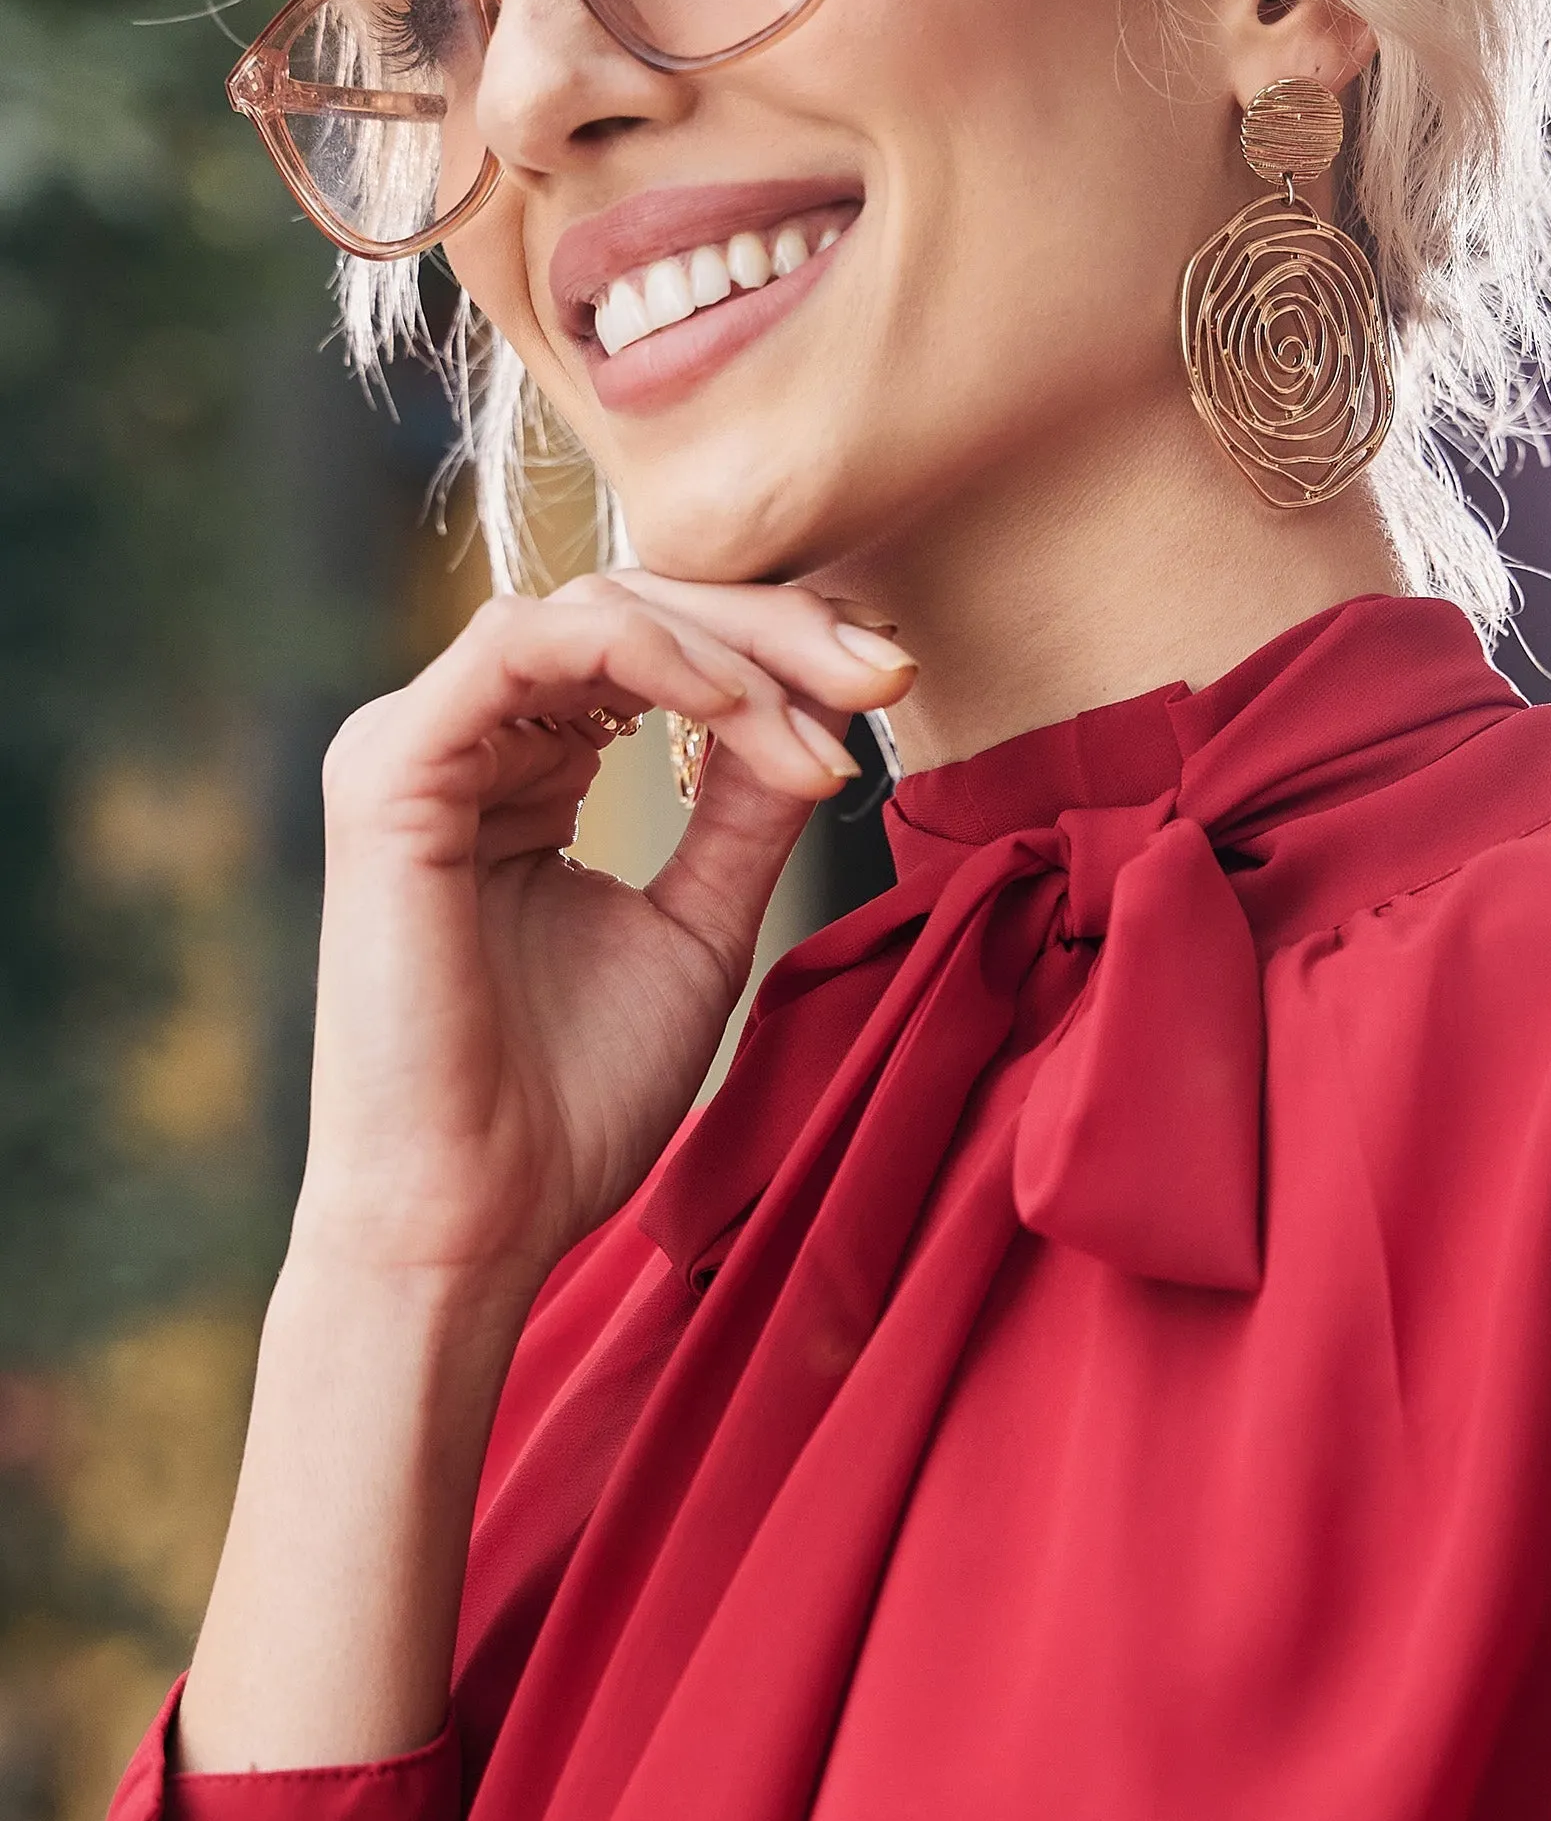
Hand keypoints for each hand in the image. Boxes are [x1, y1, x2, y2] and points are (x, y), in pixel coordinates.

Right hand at [291, 571, 914, 1293]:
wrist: (481, 1216)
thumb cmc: (572, 1099)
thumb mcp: (700, 925)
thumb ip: (746, 808)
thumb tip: (824, 708)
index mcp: (523, 770)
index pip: (657, 648)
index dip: (781, 648)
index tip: (892, 689)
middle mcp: (463, 739)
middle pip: (634, 604)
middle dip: (777, 628)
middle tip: (886, 671)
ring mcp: (416, 745)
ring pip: (591, 608)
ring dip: (732, 647)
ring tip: (826, 721)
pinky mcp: (388, 769)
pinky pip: (524, 645)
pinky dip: (647, 660)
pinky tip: (738, 712)